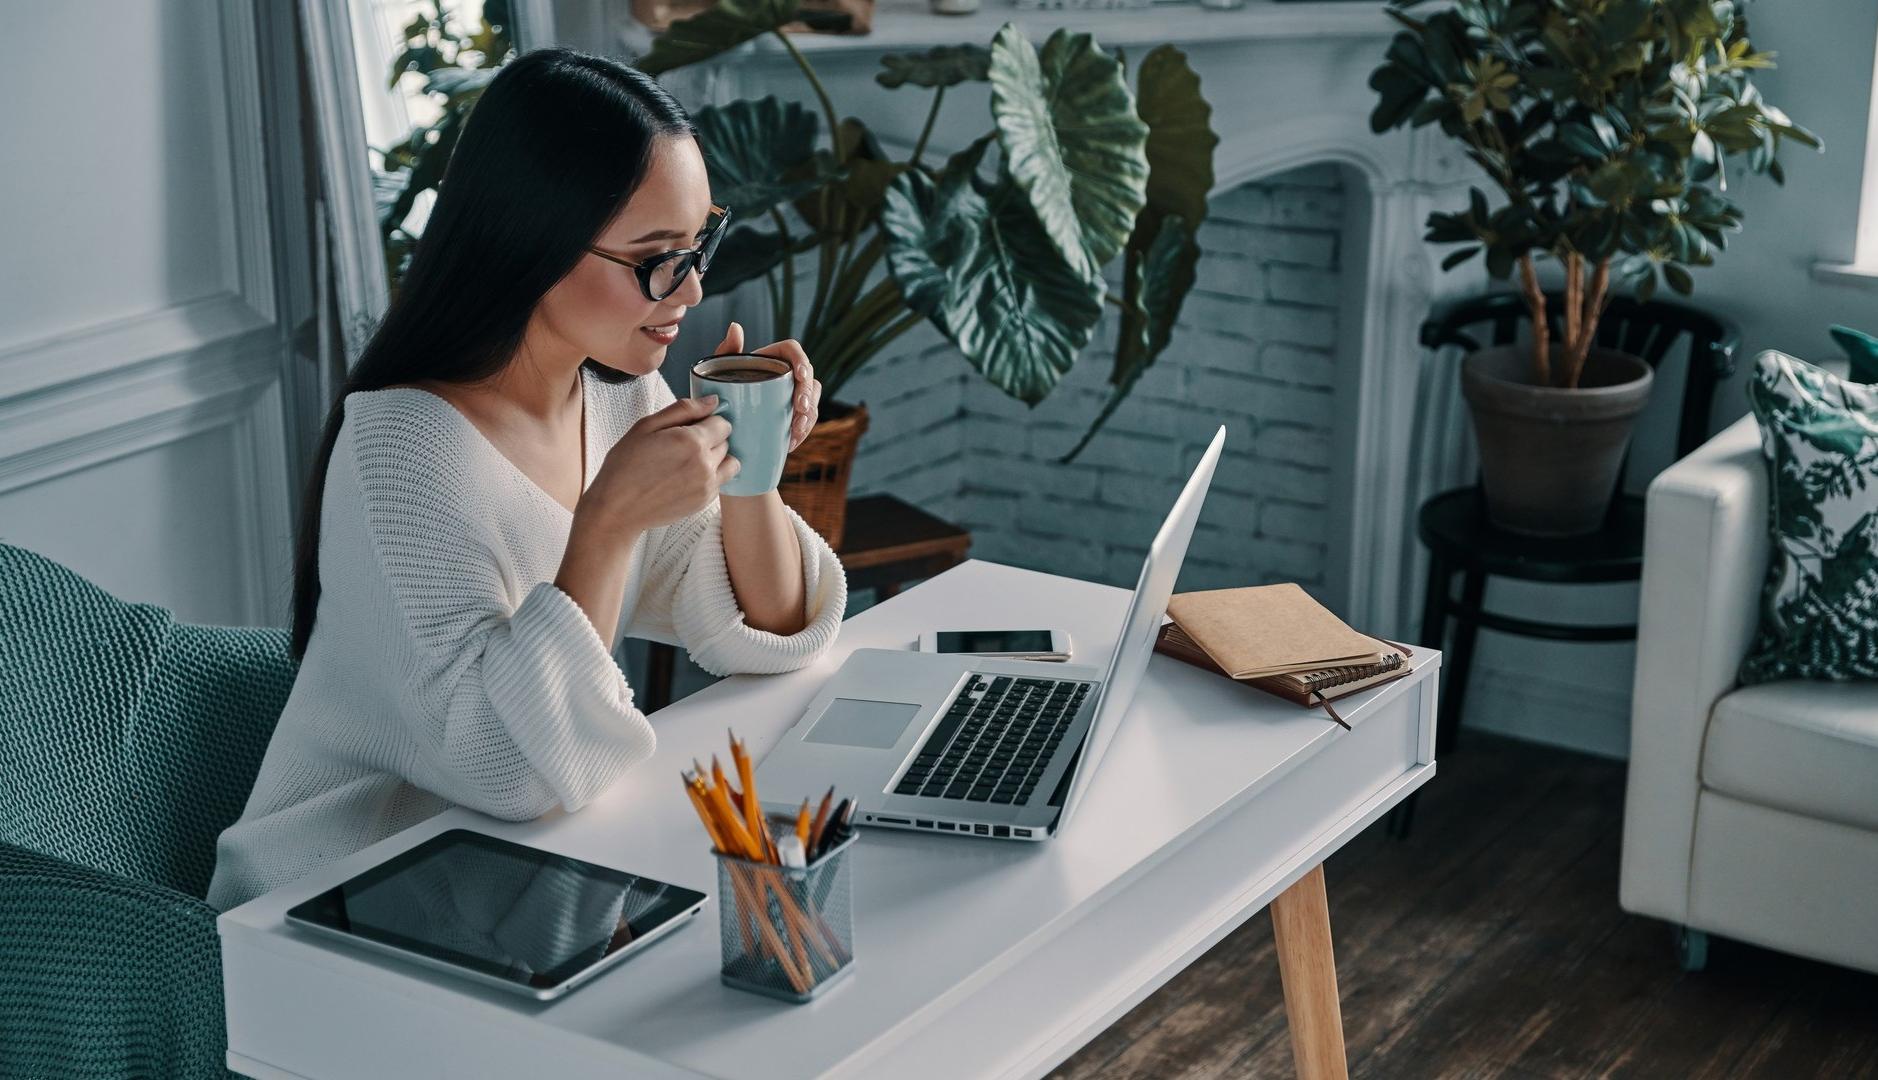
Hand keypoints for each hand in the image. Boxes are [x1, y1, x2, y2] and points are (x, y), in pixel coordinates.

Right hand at [580, 394, 737, 533]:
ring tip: (689, 462)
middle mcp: (705, 464)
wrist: (617, 508)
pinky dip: (710, 476)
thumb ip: (683, 410)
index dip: (706, 421)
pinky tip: (686, 477)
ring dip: (715, 458)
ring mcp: (707, 485)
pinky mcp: (705, 501)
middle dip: (709, 439)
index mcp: (692, 442)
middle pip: (726, 441)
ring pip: (729, 462)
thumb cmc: (625, 466)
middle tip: (681, 446)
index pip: (722, 423)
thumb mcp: (646, 426)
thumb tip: (713, 401)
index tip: (689, 427)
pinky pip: (721, 481)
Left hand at [716, 321, 821, 450]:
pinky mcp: (792, 415)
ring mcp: (792, 395)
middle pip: (809, 378)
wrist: (719, 419)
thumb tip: (735, 327)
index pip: (793, 351)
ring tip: (796, 431)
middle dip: (809, 395)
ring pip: (813, 400)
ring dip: (809, 416)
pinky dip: (803, 431)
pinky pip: (807, 420)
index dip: (801, 360)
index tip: (799, 376)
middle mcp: (786, 375)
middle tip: (799, 410)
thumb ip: (726, 349)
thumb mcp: (720, 370)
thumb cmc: (719, 389)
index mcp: (772, 358)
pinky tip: (792, 441)